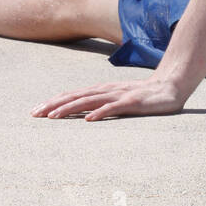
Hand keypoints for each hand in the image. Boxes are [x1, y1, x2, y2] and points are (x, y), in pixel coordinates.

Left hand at [30, 74, 188, 120]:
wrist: (171, 86)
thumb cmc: (144, 96)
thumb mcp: (118, 99)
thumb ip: (102, 104)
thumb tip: (81, 113)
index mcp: (101, 90)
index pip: (72, 95)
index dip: (53, 102)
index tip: (34, 111)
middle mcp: (106, 90)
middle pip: (75, 97)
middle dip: (53, 105)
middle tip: (34, 115)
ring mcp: (119, 95)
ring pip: (89, 101)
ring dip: (70, 109)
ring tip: (53, 117)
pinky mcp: (133, 102)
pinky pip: (114, 108)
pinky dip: (100, 113)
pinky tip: (88, 120)